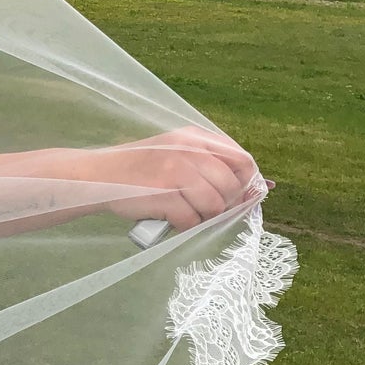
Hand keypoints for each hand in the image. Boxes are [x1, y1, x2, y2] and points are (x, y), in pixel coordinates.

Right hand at [72, 127, 261, 230]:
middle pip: (231, 187)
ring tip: (185, 213)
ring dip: (203, 217)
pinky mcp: (165, 196)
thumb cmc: (140, 168)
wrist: (98, 176)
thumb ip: (214, 164)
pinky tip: (171, 220)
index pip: (242, 161)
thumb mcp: (177, 151)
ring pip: (215, 206)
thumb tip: (266, 186)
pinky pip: (192, 221)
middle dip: (223, 205)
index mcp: (195, 137)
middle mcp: (189, 151)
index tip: (235, 197)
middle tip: (202, 209)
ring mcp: (177, 173)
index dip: (245, 183)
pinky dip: (185, 227)